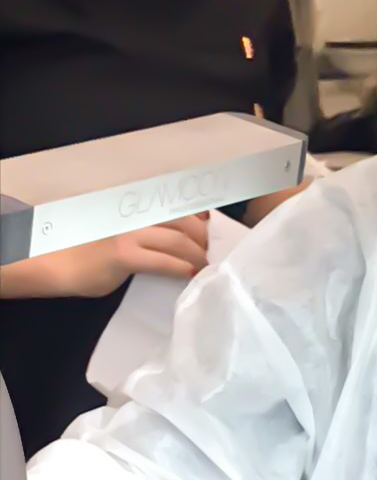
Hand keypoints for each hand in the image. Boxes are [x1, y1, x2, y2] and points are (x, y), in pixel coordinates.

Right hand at [47, 213, 208, 296]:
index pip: (173, 206)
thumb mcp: (120, 235)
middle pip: (182, 220)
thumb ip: (144, 235)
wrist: (58, 263)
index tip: (211, 224)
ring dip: (196, 253)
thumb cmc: (88, 254)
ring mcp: (129, 234)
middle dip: (202, 236)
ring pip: (176, 239)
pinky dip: (180, 266)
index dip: (197, 214)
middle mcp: (134, 216)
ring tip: (206, 264)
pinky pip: (161, 260)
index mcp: (134, 210)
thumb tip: (173, 243)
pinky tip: (189, 273)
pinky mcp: (124, 255)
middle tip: (213, 250)